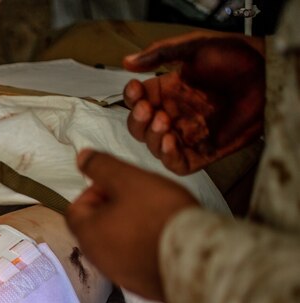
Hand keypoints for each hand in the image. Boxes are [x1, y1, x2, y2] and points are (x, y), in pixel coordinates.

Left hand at [65, 150, 198, 300]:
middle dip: (112, 208)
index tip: (118, 184)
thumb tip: (81, 157)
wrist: (195, 260)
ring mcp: (120, 276)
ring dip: (128, 228)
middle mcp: (98, 259)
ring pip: (116, 245)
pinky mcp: (143, 286)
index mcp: (87, 234)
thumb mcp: (128, 180)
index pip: (75, 209)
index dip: (93, 191)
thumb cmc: (159, 216)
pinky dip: (143, 247)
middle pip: (95, 228)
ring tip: (154, 215)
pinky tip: (164, 238)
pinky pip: (136, 262)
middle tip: (139, 196)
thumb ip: (101, 167)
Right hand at [122, 32, 264, 174]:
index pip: (136, 101)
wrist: (264, 75)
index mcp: (165, 92)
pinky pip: (176, 164)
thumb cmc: (234, 60)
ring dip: (152, 137)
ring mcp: (186, 134)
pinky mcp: (201, 152)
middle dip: (138, 121)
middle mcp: (172, 115)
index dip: (131, 98)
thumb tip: (128, 62)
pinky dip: (168, 157)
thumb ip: (159, 54)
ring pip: (153, 147)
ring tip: (163, 122)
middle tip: (148, 110)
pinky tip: (170, 142)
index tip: (136, 89)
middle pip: (139, 128)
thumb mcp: (193, 48)